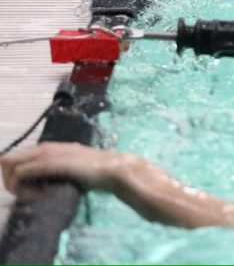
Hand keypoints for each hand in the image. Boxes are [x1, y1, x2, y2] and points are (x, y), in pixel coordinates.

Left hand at [1, 143, 126, 193]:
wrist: (113, 170)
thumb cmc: (97, 172)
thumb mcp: (72, 169)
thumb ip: (58, 172)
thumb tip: (46, 185)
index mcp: (51, 148)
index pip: (18, 158)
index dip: (17, 175)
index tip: (30, 189)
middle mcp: (45, 147)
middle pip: (8, 160)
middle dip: (10, 179)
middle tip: (25, 194)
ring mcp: (47, 154)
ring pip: (10, 165)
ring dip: (13, 183)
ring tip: (29, 195)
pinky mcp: (49, 164)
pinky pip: (22, 173)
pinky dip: (22, 186)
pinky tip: (35, 194)